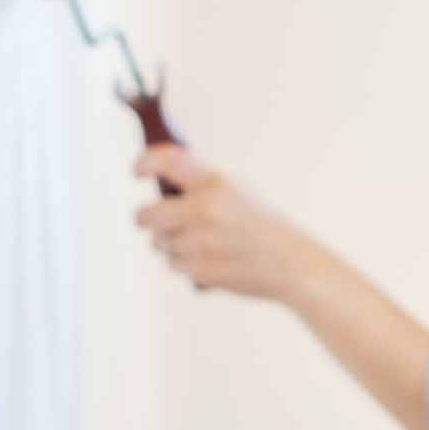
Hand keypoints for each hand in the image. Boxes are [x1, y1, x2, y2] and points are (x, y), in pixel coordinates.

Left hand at [132, 144, 322, 302]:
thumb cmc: (263, 226)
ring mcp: (201, 241)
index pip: (168, 160)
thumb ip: (200, 186)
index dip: (144, 163)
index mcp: (215, 183)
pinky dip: (184, 264)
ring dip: (171, 245)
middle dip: (147, 220)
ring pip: (159, 243)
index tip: (136, 171)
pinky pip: (173, 265)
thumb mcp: (238, 191)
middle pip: (146, 215)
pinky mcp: (200, 269)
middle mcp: (205, 209)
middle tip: (154, 221)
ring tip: (202, 243)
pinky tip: (209, 259)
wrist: (291, 264)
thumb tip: (160, 183)